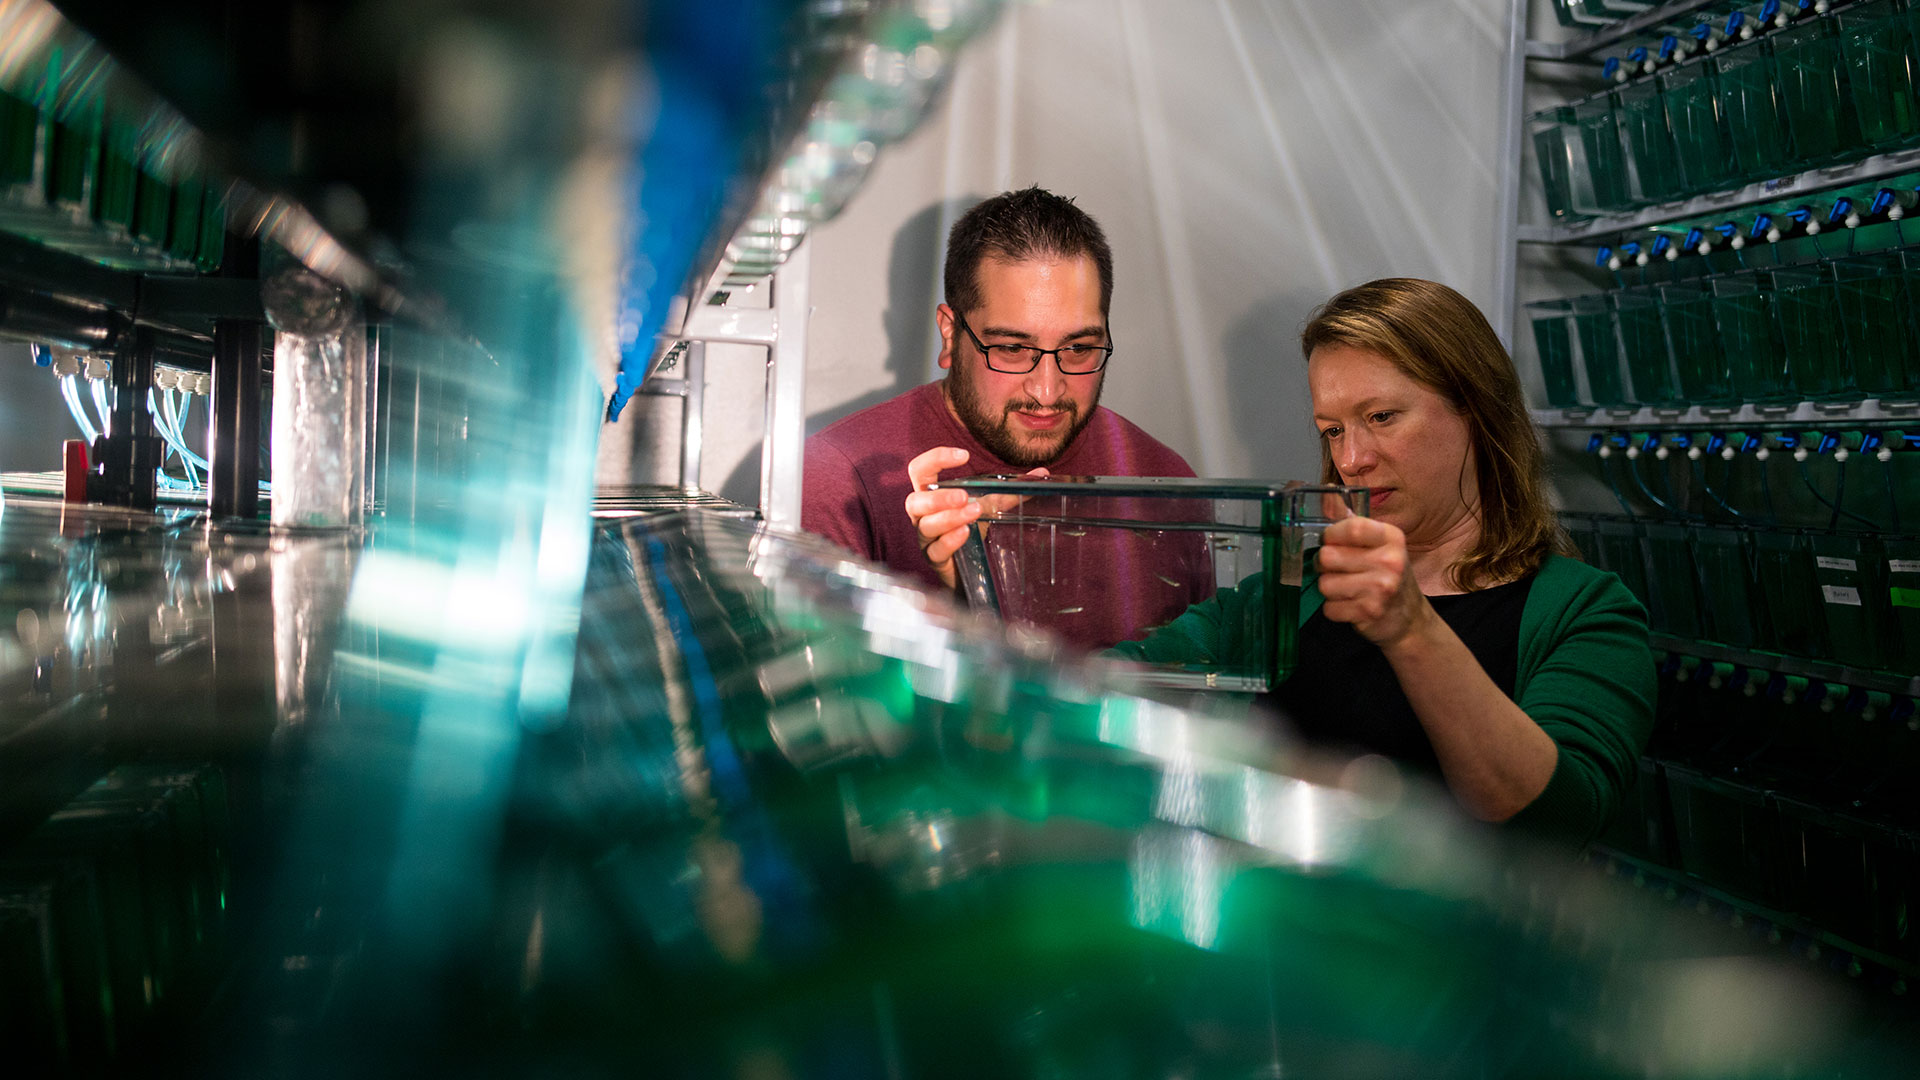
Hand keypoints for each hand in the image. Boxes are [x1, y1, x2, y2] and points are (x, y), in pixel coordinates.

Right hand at [904, 447, 1045, 589]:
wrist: (971, 568)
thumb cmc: (973, 530)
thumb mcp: (991, 506)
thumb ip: (1012, 491)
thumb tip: (1042, 473)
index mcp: (931, 495)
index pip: (920, 470)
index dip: (936, 458)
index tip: (963, 455)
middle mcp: (922, 516)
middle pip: (914, 500)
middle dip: (939, 497)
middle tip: (964, 495)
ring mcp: (926, 539)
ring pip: (926, 525)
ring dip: (949, 517)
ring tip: (974, 512)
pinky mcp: (934, 560)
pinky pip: (936, 550)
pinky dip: (950, 540)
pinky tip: (966, 533)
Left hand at [1315, 515, 1433, 647]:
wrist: (1409, 619)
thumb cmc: (1389, 577)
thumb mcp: (1380, 545)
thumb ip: (1354, 524)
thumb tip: (1327, 495)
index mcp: (1391, 538)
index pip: (1351, 528)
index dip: (1331, 535)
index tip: (1330, 541)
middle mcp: (1390, 561)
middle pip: (1328, 556)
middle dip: (1325, 565)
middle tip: (1337, 569)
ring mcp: (1381, 588)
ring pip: (1325, 584)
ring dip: (1329, 589)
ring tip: (1347, 589)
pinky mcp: (1370, 612)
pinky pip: (1330, 608)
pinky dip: (1335, 609)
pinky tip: (1351, 606)